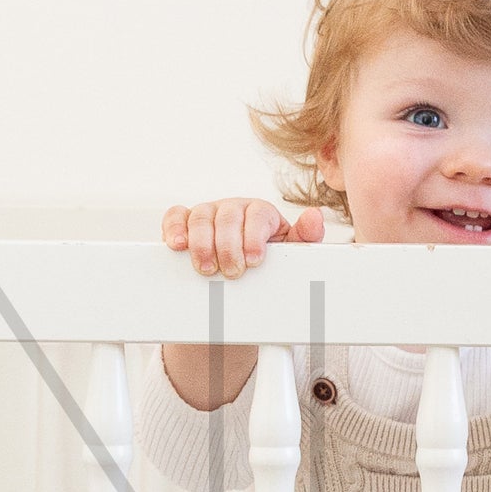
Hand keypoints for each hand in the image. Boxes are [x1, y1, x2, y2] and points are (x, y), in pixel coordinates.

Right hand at [163, 199, 326, 278]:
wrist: (241, 283)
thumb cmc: (267, 264)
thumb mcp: (289, 254)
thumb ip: (305, 238)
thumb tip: (315, 216)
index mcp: (260, 213)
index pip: (258, 215)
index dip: (254, 237)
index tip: (254, 260)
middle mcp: (234, 208)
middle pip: (228, 218)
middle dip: (228, 246)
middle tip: (231, 272)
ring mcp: (208, 212)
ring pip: (201, 217)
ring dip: (201, 244)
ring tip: (206, 268)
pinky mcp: (185, 221)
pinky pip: (176, 215)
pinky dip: (174, 228)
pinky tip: (178, 245)